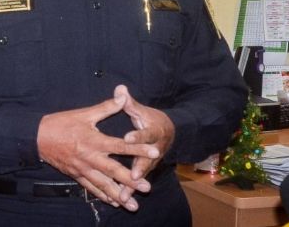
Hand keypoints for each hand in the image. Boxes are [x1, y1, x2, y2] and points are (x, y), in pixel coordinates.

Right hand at [37, 95, 156, 210]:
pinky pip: (92, 188)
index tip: (154, 152)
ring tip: (132, 206)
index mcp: (94, 141)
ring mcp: (83, 169)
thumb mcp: (84, 114)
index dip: (138, 148)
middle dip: (131, 181)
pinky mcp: (76, 175)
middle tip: (147, 188)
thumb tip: (123, 96)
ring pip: (103, 185)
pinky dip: (103, 196)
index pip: (121, 145)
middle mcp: (90, 157)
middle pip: (114, 171)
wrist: (37, 138)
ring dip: (119, 195)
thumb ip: (106, 107)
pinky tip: (114, 202)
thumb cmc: (61, 123)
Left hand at [115, 84, 174, 204]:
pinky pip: (138, 181)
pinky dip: (130, 190)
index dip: (137, 136)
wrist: (169, 132)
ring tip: (124, 196)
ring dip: (134, 185)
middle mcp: (155, 148)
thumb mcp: (143, 110)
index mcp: (153, 131)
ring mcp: (152, 161)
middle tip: (133, 177)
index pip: (145, 134)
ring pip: (143, 174)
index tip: (127, 138)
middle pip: (147, 159)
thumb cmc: (151, 119)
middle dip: (140, 168)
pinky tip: (121, 200)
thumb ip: (130, 103)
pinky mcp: (147, 169)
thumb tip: (119, 88)